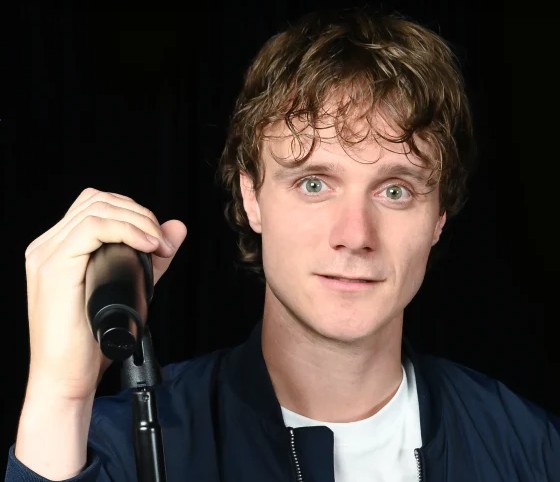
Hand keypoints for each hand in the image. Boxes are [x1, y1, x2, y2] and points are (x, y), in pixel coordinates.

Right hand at [23, 187, 187, 400]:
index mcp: (60, 249)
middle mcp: (48, 246)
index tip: (159, 239)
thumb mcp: (132, 286)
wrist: (67, 377)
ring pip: (96, 209)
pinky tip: (146, 245)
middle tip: (162, 243)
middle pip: (97, 200)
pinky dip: (126, 230)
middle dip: (139, 214)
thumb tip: (176, 227)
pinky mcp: (53, 268)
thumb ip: (152, 256)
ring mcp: (46, 256)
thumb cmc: (92, 339)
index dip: (133, 212)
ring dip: (137, 221)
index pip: (96, 206)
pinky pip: (91, 229)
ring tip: (158, 246)